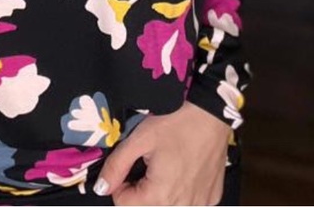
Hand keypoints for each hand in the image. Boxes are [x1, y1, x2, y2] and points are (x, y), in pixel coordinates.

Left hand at [93, 101, 230, 205]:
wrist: (210, 114)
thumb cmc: (174, 124)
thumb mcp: (139, 140)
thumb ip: (117, 165)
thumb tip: (101, 188)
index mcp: (160, 196)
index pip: (124, 204)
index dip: (119, 184)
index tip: (128, 165)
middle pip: (146, 206)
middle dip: (140, 189)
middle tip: (147, 162)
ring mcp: (200, 204)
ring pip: (167, 206)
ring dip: (159, 192)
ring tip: (165, 165)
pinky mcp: (212, 198)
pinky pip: (188, 203)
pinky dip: (180, 191)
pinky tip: (183, 170)